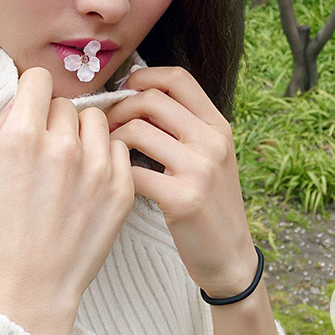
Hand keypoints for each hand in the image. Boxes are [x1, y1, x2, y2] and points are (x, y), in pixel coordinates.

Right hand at [0, 67, 135, 334]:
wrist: (30, 290)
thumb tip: (18, 103)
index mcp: (22, 138)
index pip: (37, 80)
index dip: (30, 93)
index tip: (31, 110)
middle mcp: (63, 146)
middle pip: (64, 103)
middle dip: (53, 121)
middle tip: (44, 152)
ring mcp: (97, 168)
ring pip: (96, 120)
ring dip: (82, 135)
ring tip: (69, 165)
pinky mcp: (121, 188)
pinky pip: (118, 148)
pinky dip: (105, 158)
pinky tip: (87, 181)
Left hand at [104, 67, 256, 299]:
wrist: (230, 257)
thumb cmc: (209, 206)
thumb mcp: (209, 158)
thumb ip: (181, 128)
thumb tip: (135, 97)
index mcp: (218, 126)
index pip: (177, 78)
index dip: (143, 77)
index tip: (124, 92)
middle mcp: (212, 141)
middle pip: (152, 99)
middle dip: (119, 108)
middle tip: (104, 126)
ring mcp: (200, 169)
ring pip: (138, 131)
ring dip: (111, 139)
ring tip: (105, 153)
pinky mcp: (183, 199)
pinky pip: (132, 171)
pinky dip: (115, 173)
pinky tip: (114, 181)